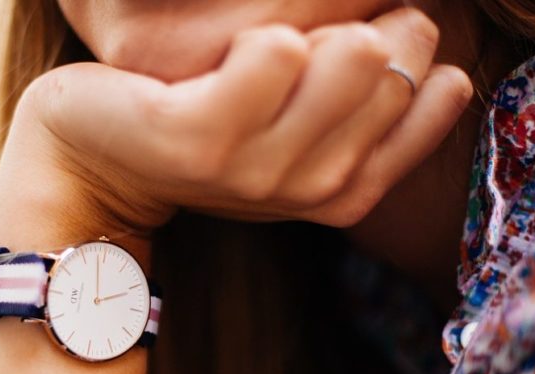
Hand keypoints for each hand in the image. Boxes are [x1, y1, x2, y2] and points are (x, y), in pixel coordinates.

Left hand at [0, 7, 472, 250]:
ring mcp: (254, 171)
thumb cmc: (195, 133)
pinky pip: (273, 50)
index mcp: (343, 191)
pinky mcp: (199, 139)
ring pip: (351, 55)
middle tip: (291, 40)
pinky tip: (221, 56)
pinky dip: (253, 33)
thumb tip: (442, 68)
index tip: (357, 34)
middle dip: (361, 23)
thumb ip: (364, 113)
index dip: (413, 43)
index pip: (437, 94)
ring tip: (256, 47)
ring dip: (310, 25)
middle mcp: (309, 188)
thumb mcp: (292, 132)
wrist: (92, 161)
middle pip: (391, 65)